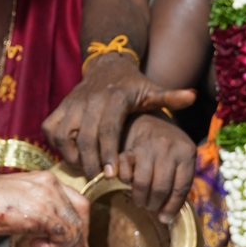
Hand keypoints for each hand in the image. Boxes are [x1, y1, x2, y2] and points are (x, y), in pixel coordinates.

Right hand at [0, 166, 89, 246]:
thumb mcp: (20, 202)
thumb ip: (36, 211)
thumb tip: (43, 232)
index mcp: (47, 181)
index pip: (77, 202)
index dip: (81, 224)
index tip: (80, 244)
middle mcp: (53, 186)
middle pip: (82, 214)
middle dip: (81, 241)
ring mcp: (50, 198)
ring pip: (75, 229)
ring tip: (40, 246)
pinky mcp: (44, 213)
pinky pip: (65, 236)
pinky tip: (35, 245)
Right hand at [43, 63, 196, 184]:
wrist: (107, 67)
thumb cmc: (133, 87)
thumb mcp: (151, 91)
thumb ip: (170, 97)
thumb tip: (193, 96)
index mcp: (115, 98)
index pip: (108, 129)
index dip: (108, 153)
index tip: (112, 174)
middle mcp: (90, 99)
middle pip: (86, 137)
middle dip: (91, 162)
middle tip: (100, 178)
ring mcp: (72, 103)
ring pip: (65, 135)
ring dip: (73, 156)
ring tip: (86, 169)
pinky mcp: (59, 108)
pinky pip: (52, 130)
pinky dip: (59, 146)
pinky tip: (72, 155)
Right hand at [116, 112, 196, 220]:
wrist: (142, 116)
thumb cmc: (163, 144)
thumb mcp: (178, 156)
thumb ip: (178, 178)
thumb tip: (167, 216)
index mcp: (187, 152)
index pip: (181, 187)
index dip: (172, 206)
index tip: (165, 218)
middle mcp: (169, 148)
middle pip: (162, 188)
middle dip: (154, 204)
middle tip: (149, 208)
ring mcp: (148, 147)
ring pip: (143, 184)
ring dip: (139, 198)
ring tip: (139, 201)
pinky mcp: (128, 148)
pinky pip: (125, 174)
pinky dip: (124, 181)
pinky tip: (127, 182)